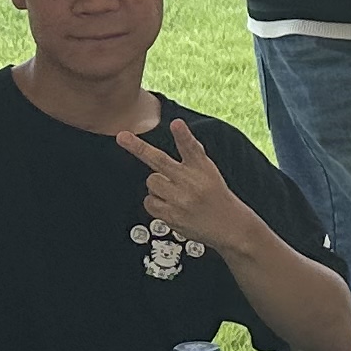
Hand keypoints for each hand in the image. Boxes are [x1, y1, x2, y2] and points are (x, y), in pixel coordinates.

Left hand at [122, 116, 259, 253]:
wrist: (228, 225)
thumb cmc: (215, 194)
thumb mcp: (210, 169)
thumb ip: (193, 151)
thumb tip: (179, 127)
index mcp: (202, 168)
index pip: (191, 148)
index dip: (183, 135)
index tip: (176, 124)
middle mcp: (191, 182)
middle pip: (160, 161)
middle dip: (138, 148)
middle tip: (122, 137)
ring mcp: (180, 200)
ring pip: (151, 181)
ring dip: (157, 184)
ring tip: (172, 192)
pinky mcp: (172, 216)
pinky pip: (149, 202)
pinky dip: (154, 201)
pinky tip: (169, 204)